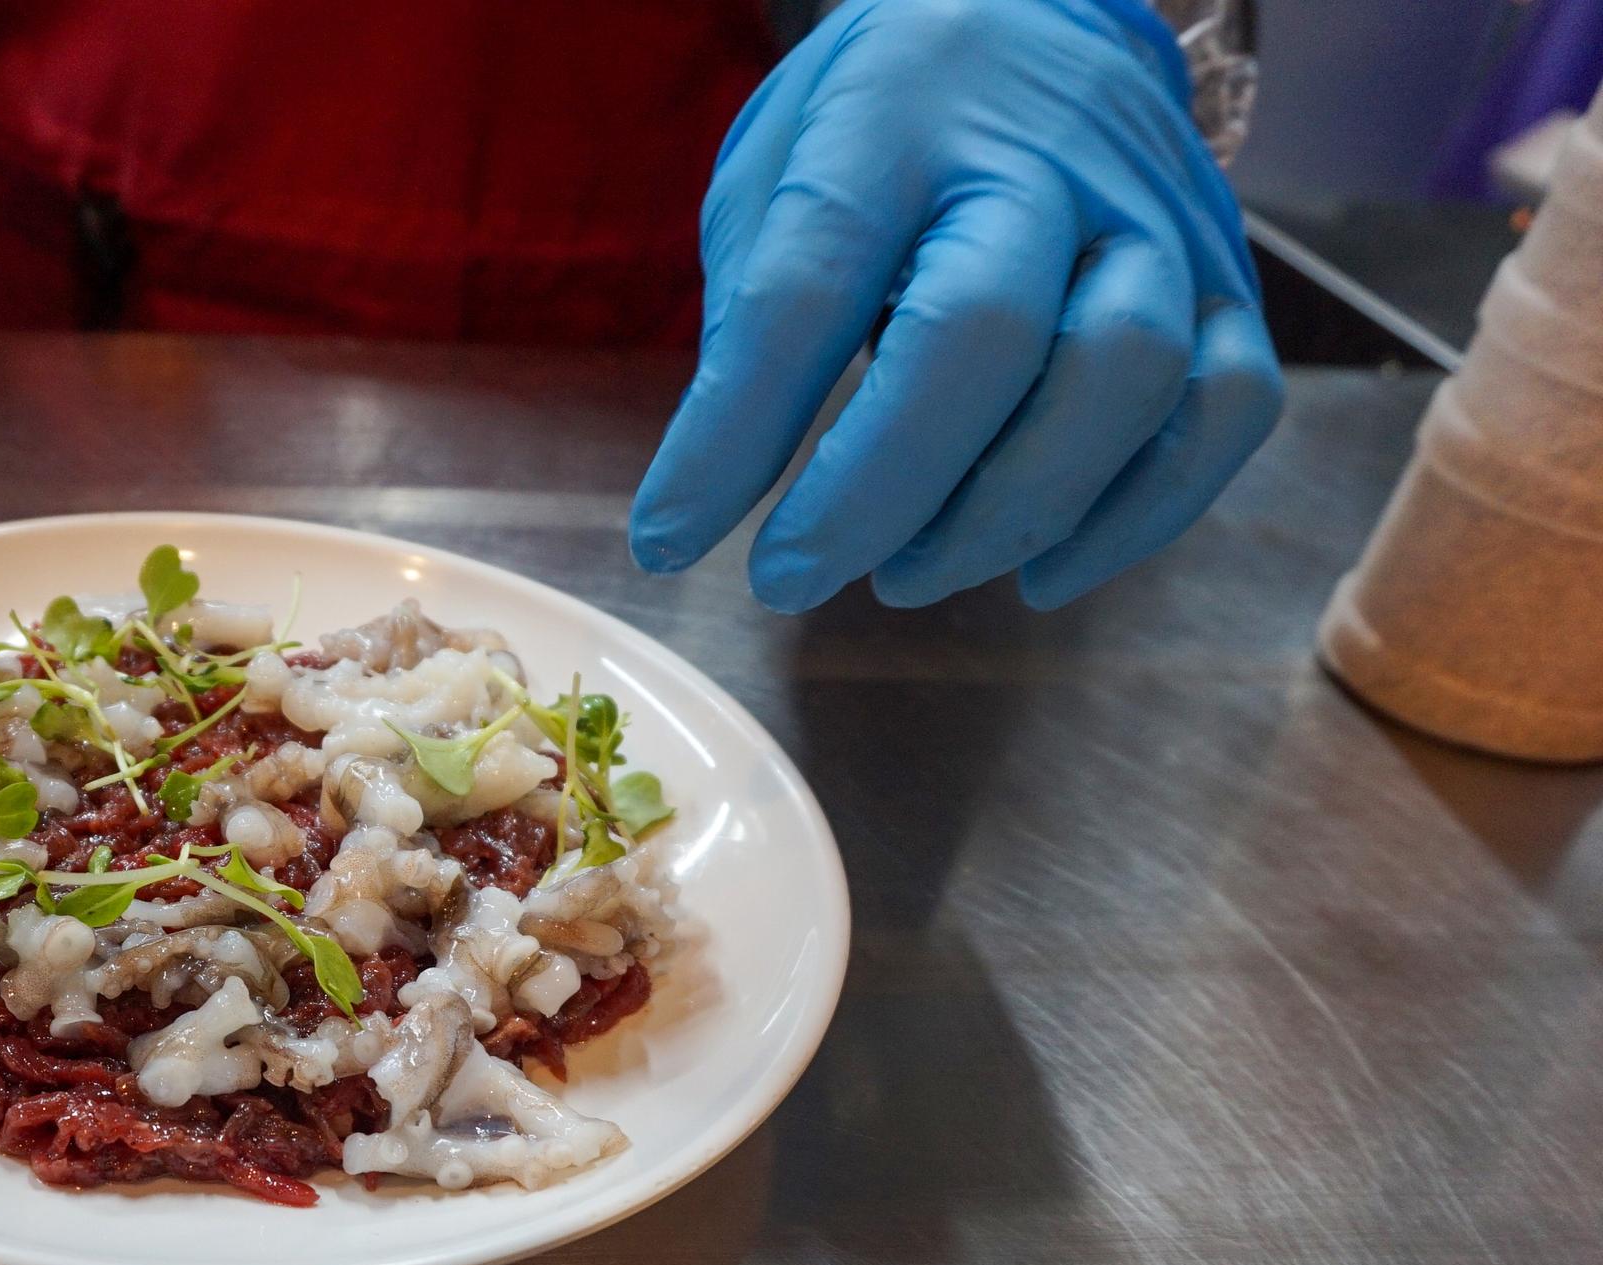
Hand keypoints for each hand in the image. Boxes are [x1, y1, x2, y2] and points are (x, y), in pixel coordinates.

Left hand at [628, 0, 1282, 611]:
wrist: (1032, 22)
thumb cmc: (881, 130)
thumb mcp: (774, 178)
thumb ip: (752, 321)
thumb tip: (712, 496)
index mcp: (897, 116)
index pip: (809, 286)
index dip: (735, 433)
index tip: (668, 537)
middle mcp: (1046, 158)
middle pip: (988, 333)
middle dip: (880, 490)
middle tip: (792, 576)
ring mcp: (1157, 215)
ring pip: (1128, 376)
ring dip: (1008, 513)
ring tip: (903, 575)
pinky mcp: (1229, 280)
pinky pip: (1224, 409)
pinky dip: (1139, 517)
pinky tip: (1038, 574)